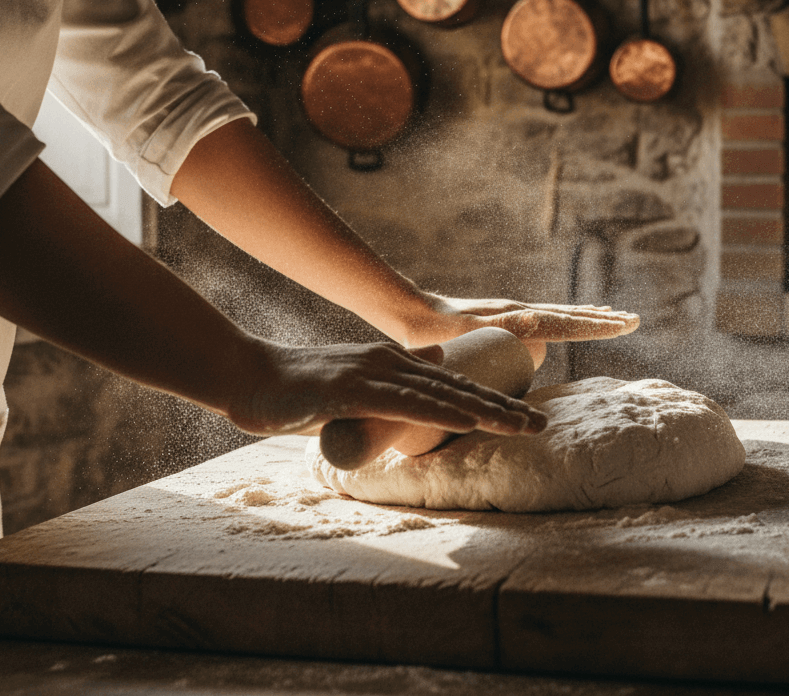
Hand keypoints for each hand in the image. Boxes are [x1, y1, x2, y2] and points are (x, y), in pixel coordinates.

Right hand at [228, 340, 547, 437]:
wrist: (247, 377)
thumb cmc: (297, 389)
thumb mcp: (353, 388)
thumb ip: (388, 390)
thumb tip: (427, 382)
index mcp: (393, 365)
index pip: (453, 384)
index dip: (492, 400)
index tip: (526, 417)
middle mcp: (390, 363)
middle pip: (458, 386)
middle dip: (502, 407)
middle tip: (541, 425)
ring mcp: (371, 374)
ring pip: (440, 393)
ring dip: (485, 410)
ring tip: (521, 425)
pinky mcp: (350, 390)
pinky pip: (404, 403)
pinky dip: (440, 410)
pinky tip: (468, 417)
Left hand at [399, 296, 639, 367]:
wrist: (413, 313)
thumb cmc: (436, 329)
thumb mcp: (468, 329)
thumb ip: (499, 326)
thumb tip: (537, 321)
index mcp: (519, 319)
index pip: (568, 324)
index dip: (598, 327)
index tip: (625, 324)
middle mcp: (522, 313)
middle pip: (571, 317)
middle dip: (602, 320)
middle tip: (634, 320)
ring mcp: (516, 314)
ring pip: (562, 316)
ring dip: (589, 318)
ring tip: (616, 318)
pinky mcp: (508, 318)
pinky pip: (548, 320)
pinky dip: (568, 320)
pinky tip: (574, 322)